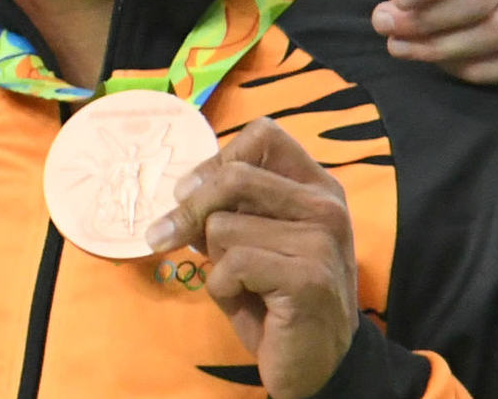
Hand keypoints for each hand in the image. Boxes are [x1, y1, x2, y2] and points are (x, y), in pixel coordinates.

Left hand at [148, 120, 359, 398]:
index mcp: (317, 187)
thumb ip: (226, 209)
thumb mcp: (250, 242)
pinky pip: (231, 265)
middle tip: (171, 237)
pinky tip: (250, 304)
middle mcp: (326, 206)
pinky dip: (222, 288)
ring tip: (242, 284)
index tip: (190, 191)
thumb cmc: (275, 297)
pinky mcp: (308, 277)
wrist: (315, 363)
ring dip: (214, 261)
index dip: (216, 160)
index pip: (264, 134)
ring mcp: (322, 241)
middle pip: (233, 176)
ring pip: (223, 225)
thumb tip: (181, 192)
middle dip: (191, 210)